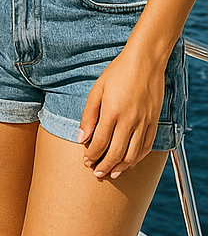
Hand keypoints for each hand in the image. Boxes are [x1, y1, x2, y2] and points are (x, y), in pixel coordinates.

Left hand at [78, 47, 164, 178]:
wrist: (145, 62)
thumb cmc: (117, 73)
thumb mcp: (97, 89)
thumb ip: (89, 115)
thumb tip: (81, 137)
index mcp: (112, 112)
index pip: (100, 142)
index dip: (92, 155)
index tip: (86, 161)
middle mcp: (130, 121)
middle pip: (116, 153)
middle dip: (104, 166)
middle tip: (96, 172)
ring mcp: (144, 123)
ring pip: (133, 155)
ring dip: (121, 167)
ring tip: (111, 173)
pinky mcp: (154, 123)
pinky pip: (146, 147)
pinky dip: (137, 159)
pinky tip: (129, 162)